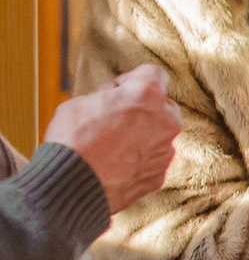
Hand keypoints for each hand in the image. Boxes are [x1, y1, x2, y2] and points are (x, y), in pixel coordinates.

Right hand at [45, 64, 180, 212]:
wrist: (73, 186)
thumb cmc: (73, 141)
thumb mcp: (80, 102)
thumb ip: (107, 96)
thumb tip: (113, 98)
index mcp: (147, 95)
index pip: (153, 73)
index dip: (132, 79)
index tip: (118, 89)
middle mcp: (166, 121)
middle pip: (160, 105)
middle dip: (141, 109)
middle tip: (113, 118)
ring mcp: (166, 150)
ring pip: (158, 134)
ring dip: (140, 135)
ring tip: (110, 145)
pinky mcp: (160, 174)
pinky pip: (151, 159)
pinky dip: (138, 159)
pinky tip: (114, 164)